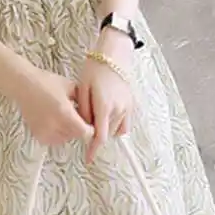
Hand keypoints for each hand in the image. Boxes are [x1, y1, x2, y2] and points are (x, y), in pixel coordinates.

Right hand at [16, 68, 93, 146]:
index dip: (90, 129)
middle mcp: (54, 125)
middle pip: (76, 135)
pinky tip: (55, 121)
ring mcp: (44, 132)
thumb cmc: (47, 82)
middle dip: (80, 127)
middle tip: (76, 115)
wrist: (23, 85)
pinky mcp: (38, 135)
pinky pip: (55, 140)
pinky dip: (58, 134)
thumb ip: (84, 101)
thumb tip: (96, 113)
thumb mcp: (70, 87)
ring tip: (64, 116)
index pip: (85, 132)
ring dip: (69, 131)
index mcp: (64, 113)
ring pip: (66, 138)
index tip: (91, 122)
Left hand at [78, 29, 134, 163]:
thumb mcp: (82, 89)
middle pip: (107, 134)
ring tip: (94, 118)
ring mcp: (127, 107)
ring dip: (105, 130)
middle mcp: (119, 109)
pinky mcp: (131, 104)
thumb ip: (83, 110)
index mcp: (105, 106)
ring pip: (116, 130)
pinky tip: (106, 118)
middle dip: (96, 136)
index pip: (100, 136)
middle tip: (84, 128)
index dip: (93, 149)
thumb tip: (83, 126)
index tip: (88, 158)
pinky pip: (124, 123)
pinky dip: (115, 126)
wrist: (113, 56)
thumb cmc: (94, 70)